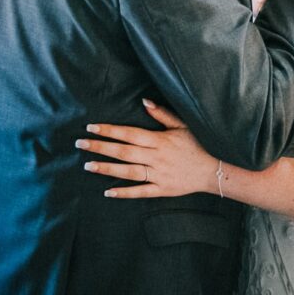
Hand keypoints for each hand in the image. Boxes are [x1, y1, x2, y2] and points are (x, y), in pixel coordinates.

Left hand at [80, 100, 218, 198]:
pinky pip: (140, 191)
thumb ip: (162, 114)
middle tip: (80, 144)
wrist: (212, 171)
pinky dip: (124, 192)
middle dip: (101, 147)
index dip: (109, 130)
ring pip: (128, 172)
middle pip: (124, 151)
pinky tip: (108, 192)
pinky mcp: (161, 189)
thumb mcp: (182, 126)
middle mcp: (156, 157)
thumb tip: (144, 102)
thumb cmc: (196, 145)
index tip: (91, 127)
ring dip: (107, 168)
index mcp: (159, 140)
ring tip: (88, 165)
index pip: (129, 134)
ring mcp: (158, 174)